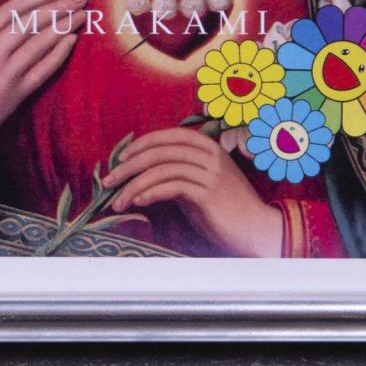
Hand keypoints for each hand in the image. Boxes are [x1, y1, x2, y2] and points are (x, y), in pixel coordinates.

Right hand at [0, 0, 80, 164]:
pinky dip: (58, 54)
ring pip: (42, 42)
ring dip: (64, 26)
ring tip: (82, 14)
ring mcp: (8, 72)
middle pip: (34, 21)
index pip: (18, 6)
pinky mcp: (17, 93)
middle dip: (61, 5)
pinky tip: (71, 41)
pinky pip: (43, 69)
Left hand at [104, 127, 282, 256]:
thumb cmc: (225, 209)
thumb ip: (179, 173)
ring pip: (162, 170)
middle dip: (130, 166)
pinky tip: (138, 202)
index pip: (170, 136)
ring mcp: (210, 174)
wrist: (256, 229)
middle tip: (109, 181)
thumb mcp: (201, 184)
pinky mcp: (208, 194)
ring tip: (119, 202)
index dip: (143, 143)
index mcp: (209, 148)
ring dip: (134, 186)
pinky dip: (150, 193)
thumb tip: (143, 173)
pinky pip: (172, 187)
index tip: (122, 158)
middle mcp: (210, 156)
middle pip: (161, 152)